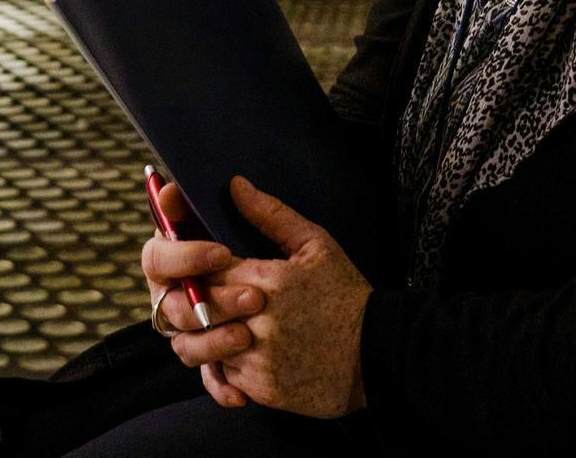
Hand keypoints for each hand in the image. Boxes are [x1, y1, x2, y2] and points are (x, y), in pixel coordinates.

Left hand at [166, 176, 371, 418]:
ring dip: (213, 334)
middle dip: (201, 302)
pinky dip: (231, 364)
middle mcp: (256, 323)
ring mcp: (258, 360)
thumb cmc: (346, 294)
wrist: (378, 353)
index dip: (199, 268)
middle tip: (215, 297)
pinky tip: (252, 350)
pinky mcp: (263, 390)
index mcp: (266, 281)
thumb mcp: (315, 245)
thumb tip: (236, 185)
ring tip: (236, 323)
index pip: (203, 270)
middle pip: (197, 310)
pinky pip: (226, 376)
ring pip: (206, 345)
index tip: (209, 268)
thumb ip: (270, 214)